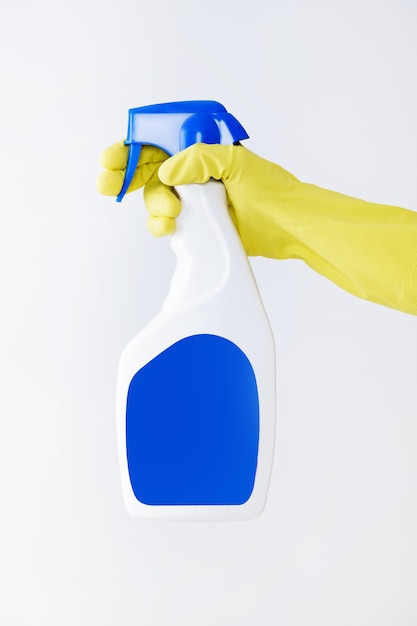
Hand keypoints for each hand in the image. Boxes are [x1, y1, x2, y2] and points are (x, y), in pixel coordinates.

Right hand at [97, 141, 299, 255]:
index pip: (160, 144)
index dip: (132, 150)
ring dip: (154, 206)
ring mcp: (196, 200)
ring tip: (170, 214)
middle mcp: (196, 173)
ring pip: (157, 199)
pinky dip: (162, 225)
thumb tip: (167, 171)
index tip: (111, 160)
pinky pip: (168, 222)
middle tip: (107, 185)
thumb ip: (200, 160)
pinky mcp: (198, 224)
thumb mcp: (237, 164)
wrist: (289, 227)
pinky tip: (169, 228)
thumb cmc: (272, 192)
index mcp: (204, 151)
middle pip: (150, 171)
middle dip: (126, 177)